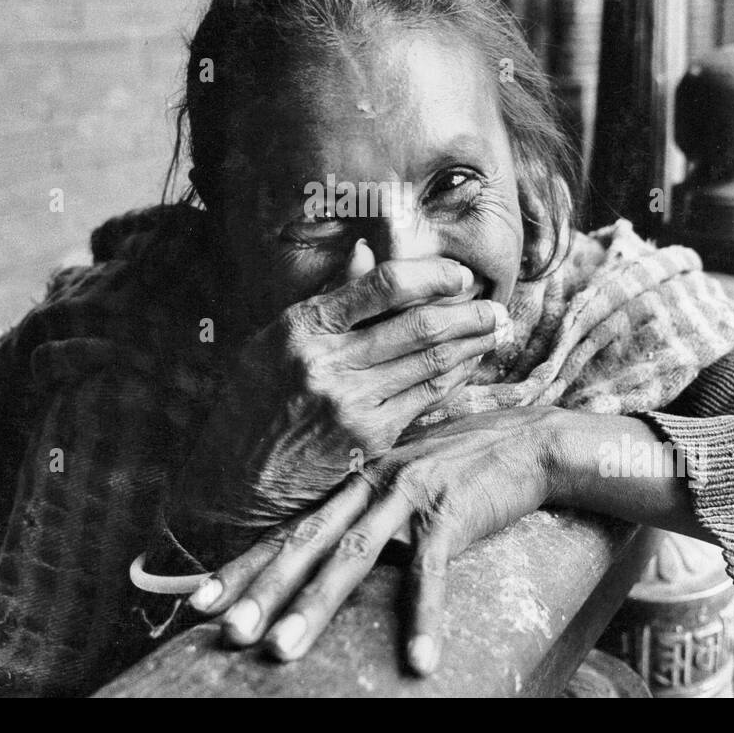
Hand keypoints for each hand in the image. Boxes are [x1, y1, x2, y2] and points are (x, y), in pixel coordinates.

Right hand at [173, 245, 509, 540]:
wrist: (237, 481)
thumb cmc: (255, 402)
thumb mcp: (274, 340)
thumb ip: (327, 298)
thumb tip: (365, 251)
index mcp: (301, 326)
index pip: (381, 285)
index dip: (431, 276)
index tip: (459, 275)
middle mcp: (326, 362)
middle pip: (418, 325)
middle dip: (467, 313)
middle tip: (496, 306)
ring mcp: (350, 403)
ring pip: (430, 362)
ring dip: (471, 344)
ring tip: (496, 331)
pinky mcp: (368, 438)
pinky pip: (425, 398)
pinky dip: (452, 378)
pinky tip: (468, 366)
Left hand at [185, 407, 561, 674]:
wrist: (530, 442)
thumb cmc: (464, 469)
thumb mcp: (403, 487)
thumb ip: (366, 517)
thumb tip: (328, 560)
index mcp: (353, 483)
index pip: (288, 530)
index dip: (244, 566)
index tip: (200, 602)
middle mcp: (369, 484)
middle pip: (305, 543)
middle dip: (262, 591)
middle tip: (227, 633)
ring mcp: (407, 494)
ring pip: (350, 557)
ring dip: (314, 608)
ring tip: (283, 652)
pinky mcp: (450, 511)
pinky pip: (431, 573)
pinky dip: (423, 618)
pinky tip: (418, 661)